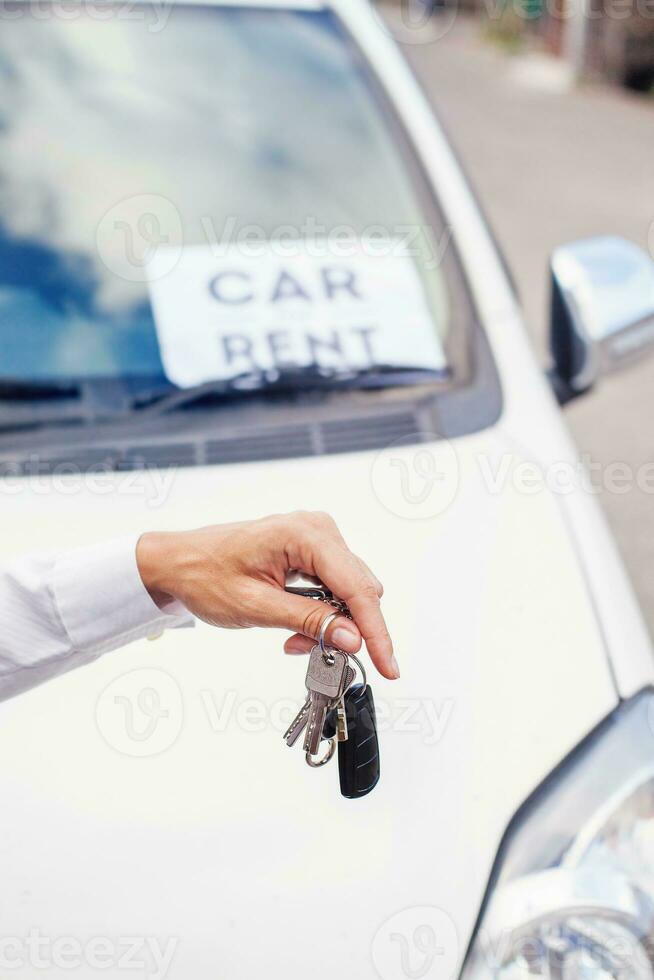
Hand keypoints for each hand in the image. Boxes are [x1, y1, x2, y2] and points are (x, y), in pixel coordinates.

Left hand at [136, 512, 398, 678]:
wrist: (178, 562)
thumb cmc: (205, 575)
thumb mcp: (256, 607)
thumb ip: (309, 621)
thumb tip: (352, 638)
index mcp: (304, 534)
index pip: (357, 588)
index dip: (376, 631)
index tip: (388, 665)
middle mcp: (317, 529)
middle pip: (360, 589)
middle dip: (347, 629)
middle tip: (317, 656)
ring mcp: (316, 537)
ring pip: (349, 591)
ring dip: (332, 624)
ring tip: (294, 642)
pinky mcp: (312, 550)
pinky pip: (334, 586)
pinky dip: (322, 613)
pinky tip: (297, 628)